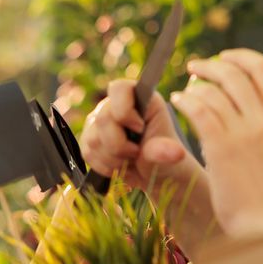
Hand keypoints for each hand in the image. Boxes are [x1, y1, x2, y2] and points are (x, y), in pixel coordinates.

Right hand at [81, 78, 199, 191]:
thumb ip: (165, 150)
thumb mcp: (168, 153)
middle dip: (119, 144)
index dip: (124, 110)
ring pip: (93, 139)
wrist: (154, 175)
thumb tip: (175, 153)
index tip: (139, 129)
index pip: (118, 88)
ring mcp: (98, 121)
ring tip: (129, 160)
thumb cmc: (164, 156)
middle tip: (136, 152)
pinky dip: (105, 165)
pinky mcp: (89, 139)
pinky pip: (87, 153)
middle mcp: (115, 105)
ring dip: (113, 158)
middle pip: (103, 119)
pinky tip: (119, 164)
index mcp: (139, 97)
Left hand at [169, 50, 262, 239]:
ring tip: (183, 92)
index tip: (223, 57)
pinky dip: (185, 101)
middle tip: (192, 68)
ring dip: (193, 85)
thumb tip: (235, 93)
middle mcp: (262, 119)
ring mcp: (242, 133)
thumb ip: (257, 118)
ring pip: (212, 90)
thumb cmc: (260, 185)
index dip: (240, 56)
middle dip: (209, 65)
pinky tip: (177, 103)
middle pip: (234, 73)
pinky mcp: (220, 148)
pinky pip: (198, 110)